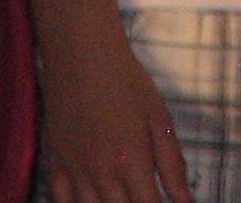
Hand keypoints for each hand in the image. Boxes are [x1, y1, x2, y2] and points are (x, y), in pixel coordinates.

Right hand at [41, 38, 193, 201]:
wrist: (82, 53)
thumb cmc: (126, 81)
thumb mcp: (159, 119)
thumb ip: (173, 165)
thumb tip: (186, 201)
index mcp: (131, 161)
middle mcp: (101, 172)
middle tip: (141, 196)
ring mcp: (75, 170)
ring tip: (120, 196)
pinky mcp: (54, 163)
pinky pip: (60, 202)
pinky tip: (90, 200)